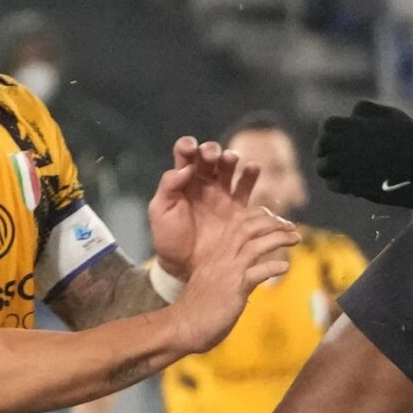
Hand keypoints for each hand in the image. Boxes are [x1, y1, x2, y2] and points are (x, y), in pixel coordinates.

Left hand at [149, 137, 261, 278]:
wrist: (184, 266)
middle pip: (210, 156)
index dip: (188, 145)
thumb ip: (169, 186)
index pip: (186, 153)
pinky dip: (251, 175)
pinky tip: (253, 169)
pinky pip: (247, 187)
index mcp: (182, 180)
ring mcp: (222, 194)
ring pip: (229, 168)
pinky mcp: (237, 208)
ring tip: (231, 159)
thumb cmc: (169, 237)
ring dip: (231, 158)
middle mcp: (203, 182)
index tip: (189, 148)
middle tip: (211, 156)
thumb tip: (186, 167)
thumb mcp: (160, 211)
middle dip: (211, 150)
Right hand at [166, 206, 299, 353]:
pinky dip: (273, 267)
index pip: (239, 222)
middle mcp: (222, 257)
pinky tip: (285, 267)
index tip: (278, 220)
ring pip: (255, 245)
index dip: (260, 216)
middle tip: (292, 226)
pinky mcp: (233, 290)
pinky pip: (257, 273)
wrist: (181, 327)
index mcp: (216, 252)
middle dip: (274, 222)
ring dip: (279, 238)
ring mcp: (227, 272)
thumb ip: (234, 270)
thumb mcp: (215, 279)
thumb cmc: (198, 307)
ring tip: (296, 238)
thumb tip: (259, 269)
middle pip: (249, 227)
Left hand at [315, 101, 412, 207]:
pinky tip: (350, 182)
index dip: (330, 131)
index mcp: (356, 126)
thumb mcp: (392, 115)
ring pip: (322, 167)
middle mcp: (348, 145)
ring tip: (340, 170)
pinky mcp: (355, 185)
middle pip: (321, 146)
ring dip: (329, 168)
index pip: (327, 125)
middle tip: (334, 155)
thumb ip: (368, 111)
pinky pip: (334, 185)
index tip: (337, 137)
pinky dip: (338, 183)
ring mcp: (349, 166)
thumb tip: (351, 114)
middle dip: (325, 150)